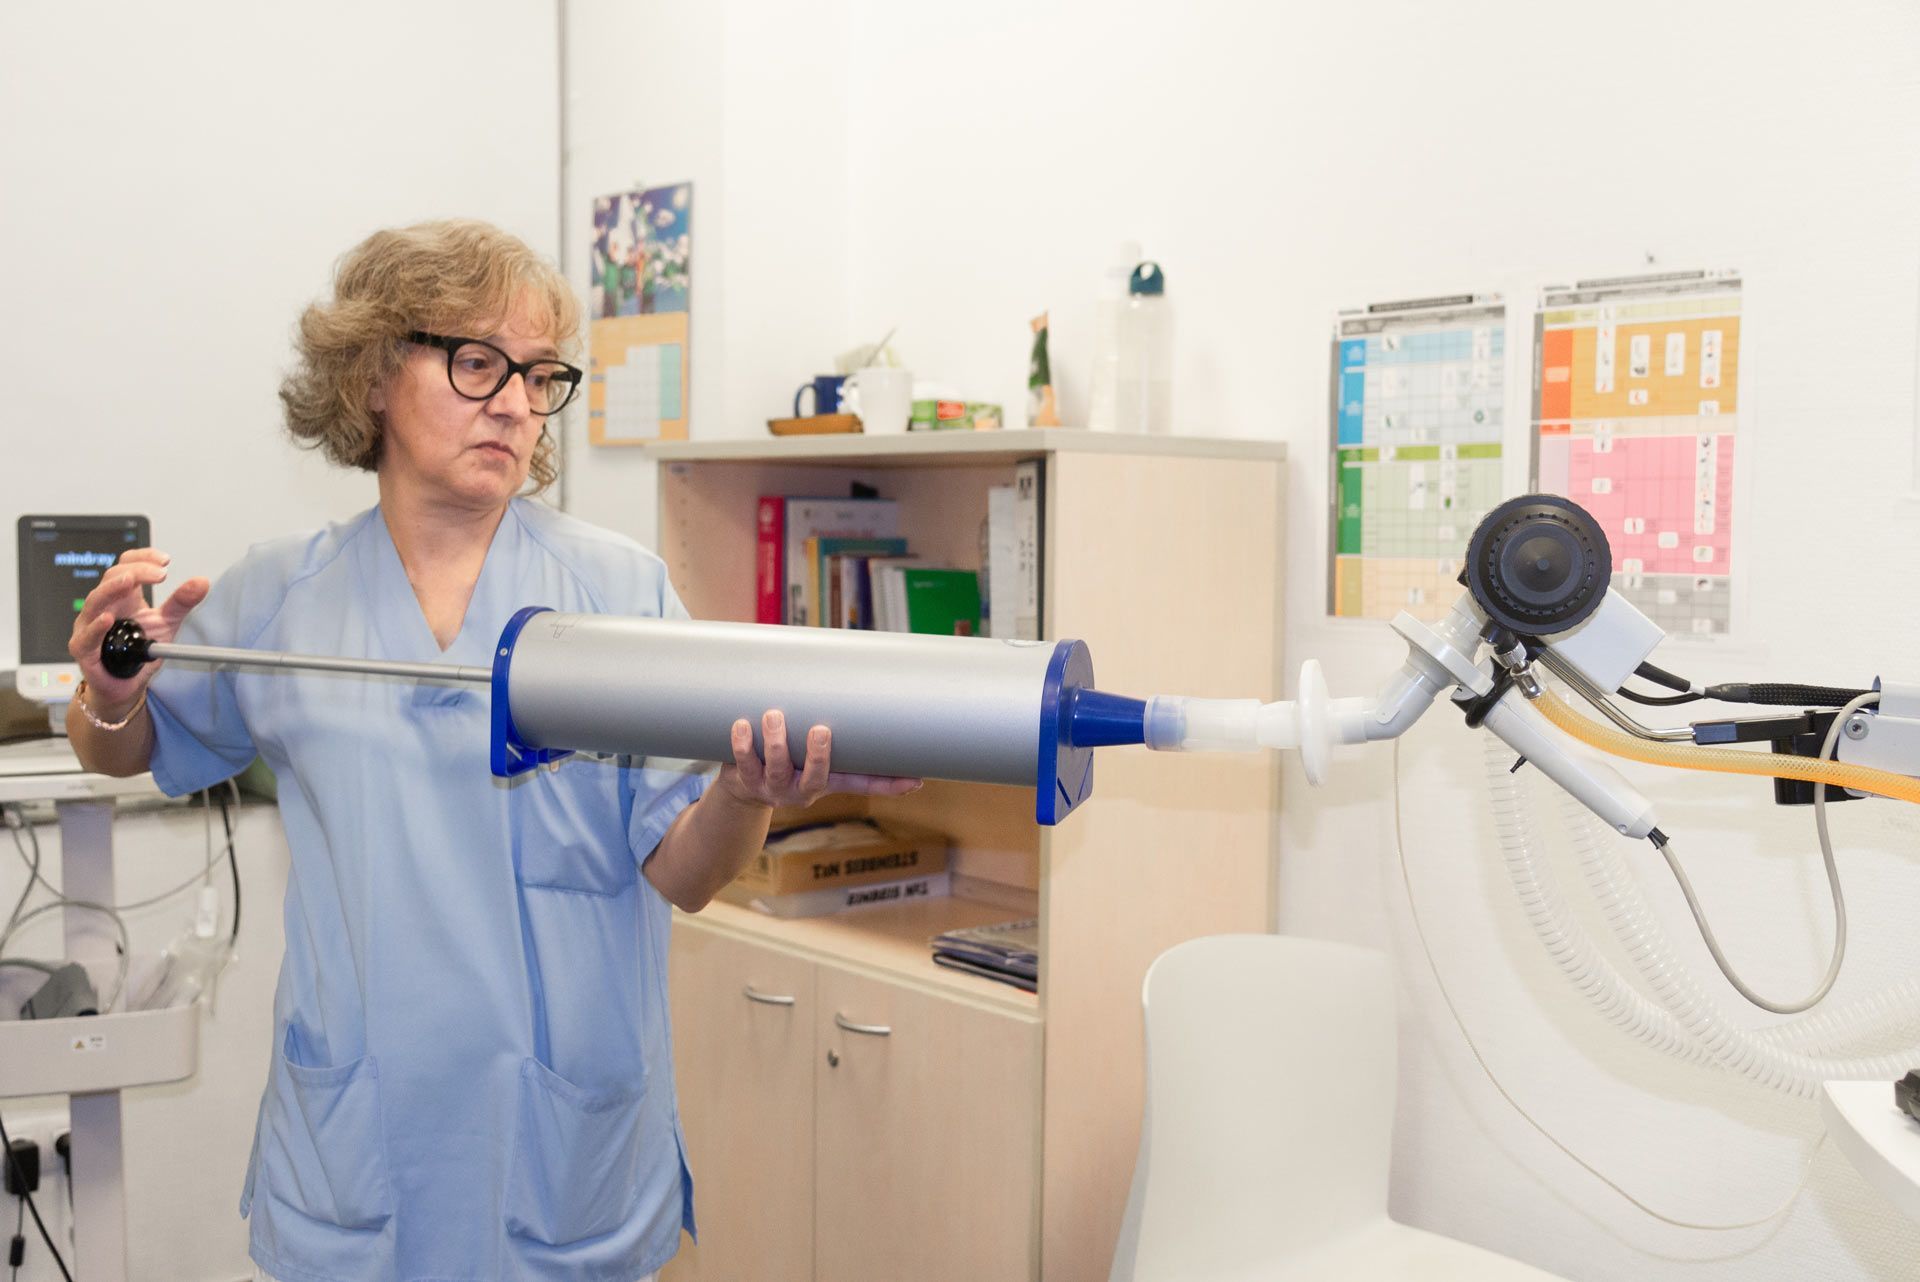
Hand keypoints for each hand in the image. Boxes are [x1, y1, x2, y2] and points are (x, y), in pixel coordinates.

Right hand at [67, 548, 209, 716]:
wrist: (125, 684)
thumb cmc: (139, 651)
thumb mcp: (166, 623)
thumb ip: (181, 603)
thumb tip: (202, 581)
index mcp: (123, 596)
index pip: (126, 566)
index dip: (142, 558)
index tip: (165, 560)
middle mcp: (103, 606)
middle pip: (112, 578)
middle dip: (136, 571)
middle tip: (160, 573)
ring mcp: (90, 626)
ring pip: (95, 600)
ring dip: (112, 589)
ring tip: (131, 581)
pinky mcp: (83, 649)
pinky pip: (87, 635)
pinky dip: (96, 626)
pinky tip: (107, 619)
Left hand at [717, 710, 921, 809]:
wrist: (742, 790)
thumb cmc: (784, 755)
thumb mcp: (807, 745)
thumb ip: (826, 717)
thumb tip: (846, 668)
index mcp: (826, 780)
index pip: (862, 784)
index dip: (888, 785)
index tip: (914, 781)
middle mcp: (803, 789)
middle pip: (816, 778)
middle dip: (818, 756)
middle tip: (820, 730)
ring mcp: (775, 787)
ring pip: (777, 769)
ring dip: (776, 743)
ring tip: (774, 715)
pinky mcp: (747, 782)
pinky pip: (745, 764)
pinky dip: (742, 745)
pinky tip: (741, 725)